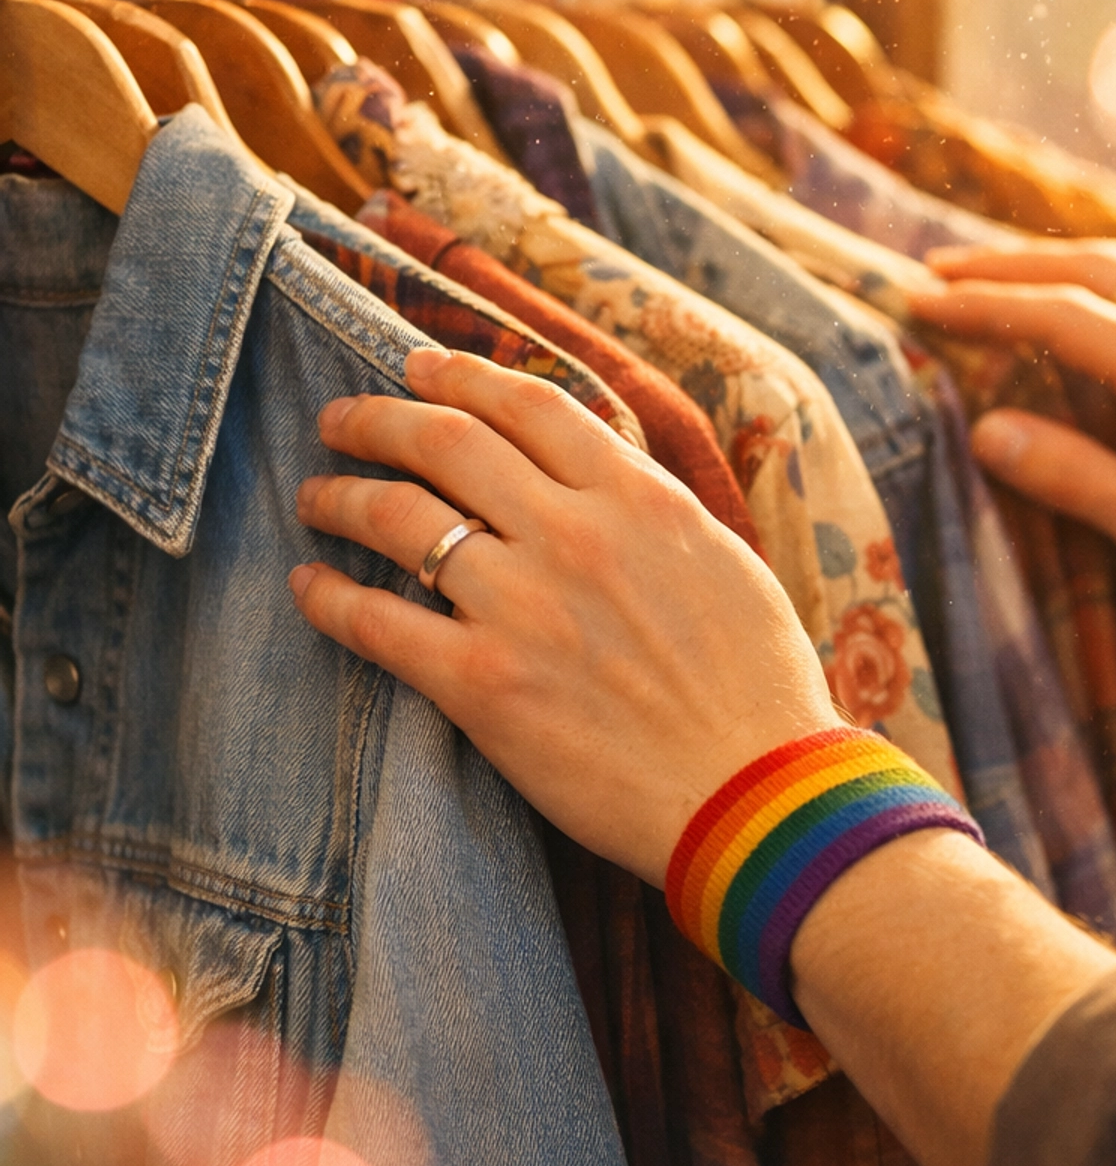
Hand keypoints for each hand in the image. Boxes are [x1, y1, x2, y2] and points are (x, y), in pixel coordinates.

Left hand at [290, 349, 837, 883]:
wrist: (757, 798)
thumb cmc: (757, 690)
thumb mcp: (721, 562)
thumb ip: (649, 511)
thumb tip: (596, 477)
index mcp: (639, 497)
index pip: (527, 404)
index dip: (459, 374)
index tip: (417, 366)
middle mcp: (574, 534)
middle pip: (445, 440)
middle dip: (377, 419)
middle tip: (339, 419)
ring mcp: (523, 607)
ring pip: (399, 517)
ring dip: (340, 497)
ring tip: (314, 496)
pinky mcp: (483, 685)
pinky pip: (378, 623)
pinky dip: (328, 598)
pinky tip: (307, 586)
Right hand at [908, 239, 1115, 644]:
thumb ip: (1076, 477)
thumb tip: (986, 430)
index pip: (1064, 317)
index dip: (985, 305)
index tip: (916, 300)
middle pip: (1096, 272)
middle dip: (1009, 265)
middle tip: (934, 272)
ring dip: (1054, 267)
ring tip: (990, 277)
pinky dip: (1099, 288)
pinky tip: (1082, 311)